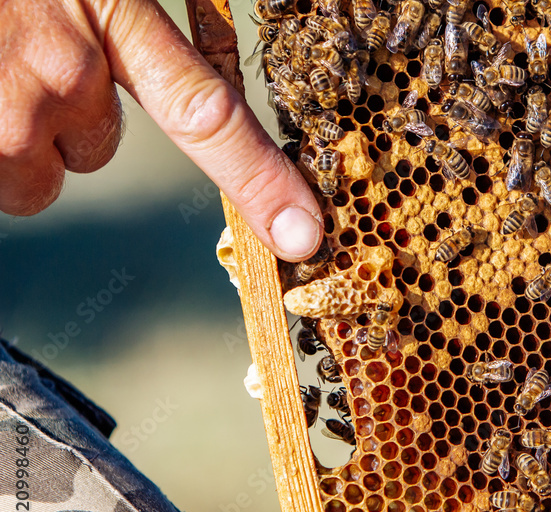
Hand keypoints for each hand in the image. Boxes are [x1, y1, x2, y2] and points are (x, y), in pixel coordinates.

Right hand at [0, 0, 322, 260]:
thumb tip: (135, 66)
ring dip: (12, 134)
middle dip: (64, 118)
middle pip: (92, 149)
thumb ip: (122, 24)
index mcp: (107, 16)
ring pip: (32, 171)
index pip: (208, 115)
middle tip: (18, 52)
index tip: (307, 237)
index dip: (263, 182)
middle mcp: (57, 75)